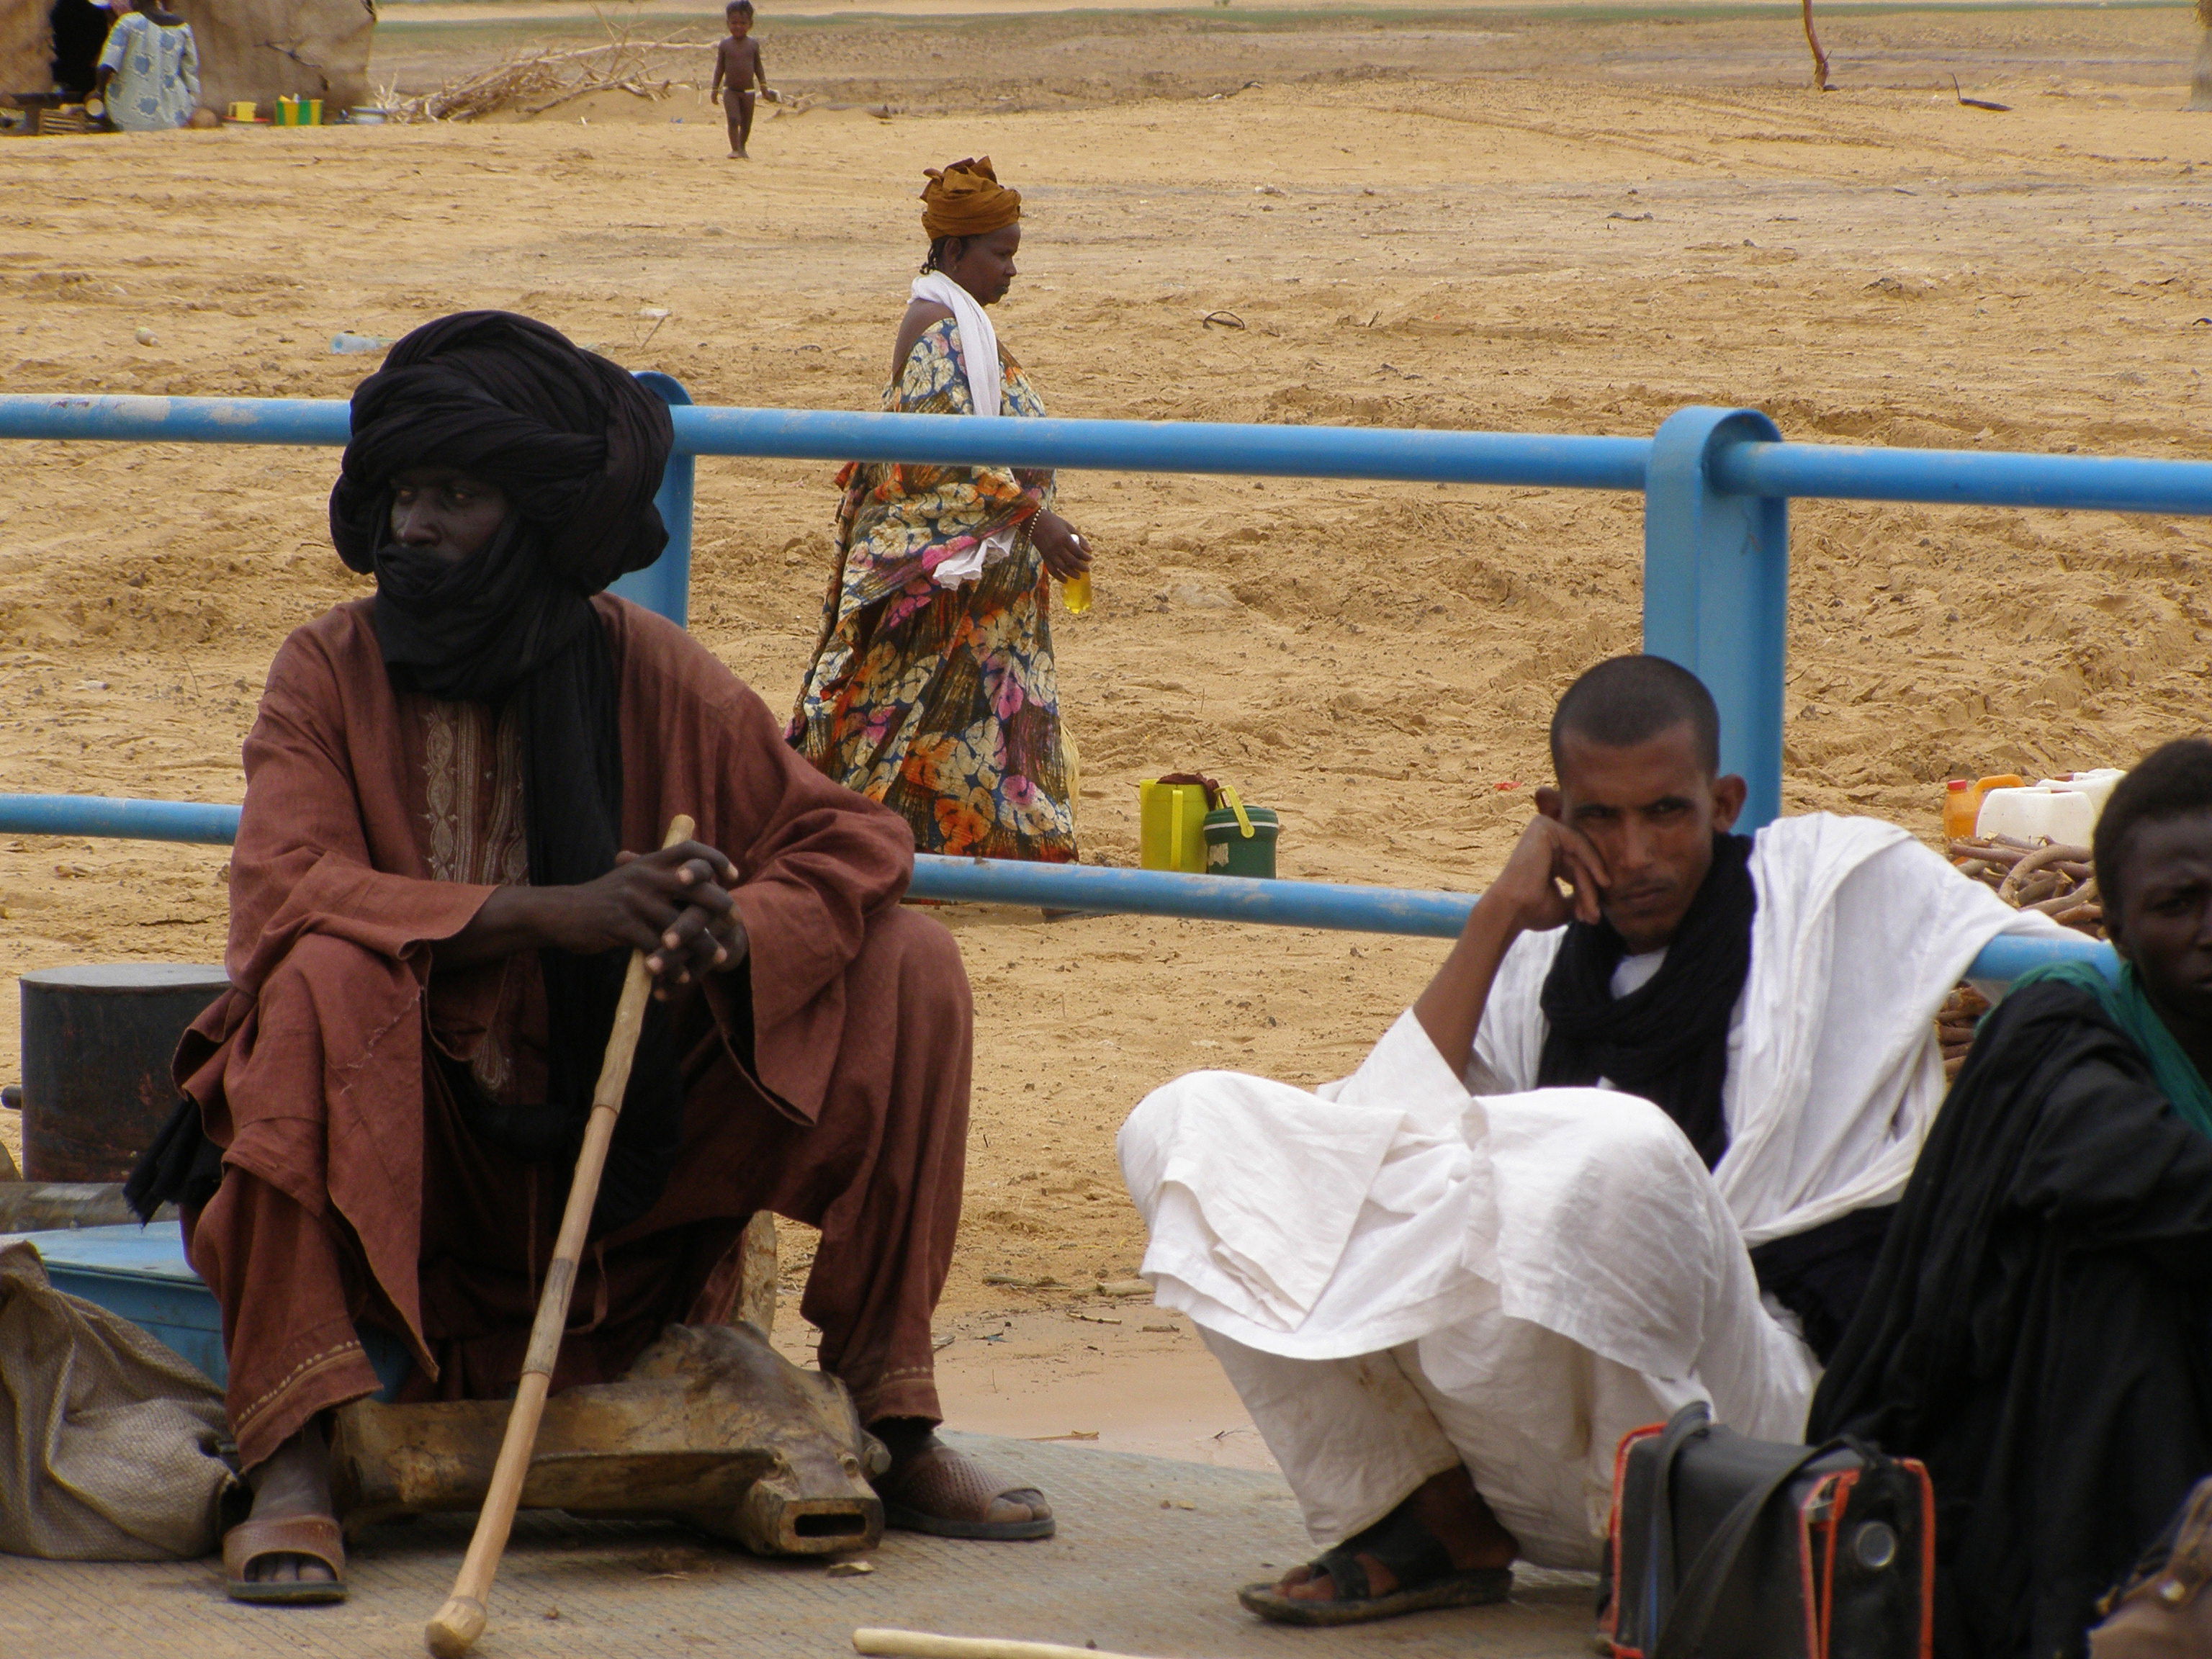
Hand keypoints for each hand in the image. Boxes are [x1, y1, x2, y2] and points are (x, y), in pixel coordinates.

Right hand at [548, 841, 751, 995]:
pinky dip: (671, 964)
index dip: (715, 859)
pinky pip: (656, 947)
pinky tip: (679, 976)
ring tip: (717, 957)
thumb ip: (657, 878)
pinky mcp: (621, 924)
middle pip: (695, 885)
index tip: (733, 876)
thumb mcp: (629, 878)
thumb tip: (694, 880)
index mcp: (648, 862)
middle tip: (735, 920)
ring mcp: (633, 900)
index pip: (689, 850)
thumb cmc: (601, 900)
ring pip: (679, 924)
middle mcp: (644, 876)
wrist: (561, 913)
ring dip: (701, 944)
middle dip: (720, 904)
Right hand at [1030, 510, 1090, 580]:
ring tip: (1079, 576)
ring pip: (1062, 568)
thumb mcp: (1068, 527)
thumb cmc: (1054, 522)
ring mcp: (1049, 553)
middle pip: (1072, 561)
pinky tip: (1065, 580)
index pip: (1078, 551)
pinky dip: (1059, 577)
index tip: (1090, 559)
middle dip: (1081, 567)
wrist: (1034, 522)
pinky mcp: (1044, 557)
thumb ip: (1080, 538)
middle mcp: (1057, 547)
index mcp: (1064, 538)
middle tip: (1087, 570)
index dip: (1085, 557)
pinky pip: (1052, 570)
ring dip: (1071, 574)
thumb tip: (1089, 550)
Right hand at [1483, 813, 1610, 937]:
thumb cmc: (1532, 910)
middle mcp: (1543, 841)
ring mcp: (1542, 831)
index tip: (1593, 916)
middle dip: (1590, 890)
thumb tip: (1601, 900)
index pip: (1575, 868)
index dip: (1586, 891)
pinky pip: (1578, 842)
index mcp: (1544, 856)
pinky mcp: (1543, 827)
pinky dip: (1592, 862)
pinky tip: (1602, 881)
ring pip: (1580, 855)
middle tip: (1595, 915)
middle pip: (1579, 862)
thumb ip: (1580, 897)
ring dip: (1590, 883)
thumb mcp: (1563, 905)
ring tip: (1594, 907)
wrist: (1511, 910)